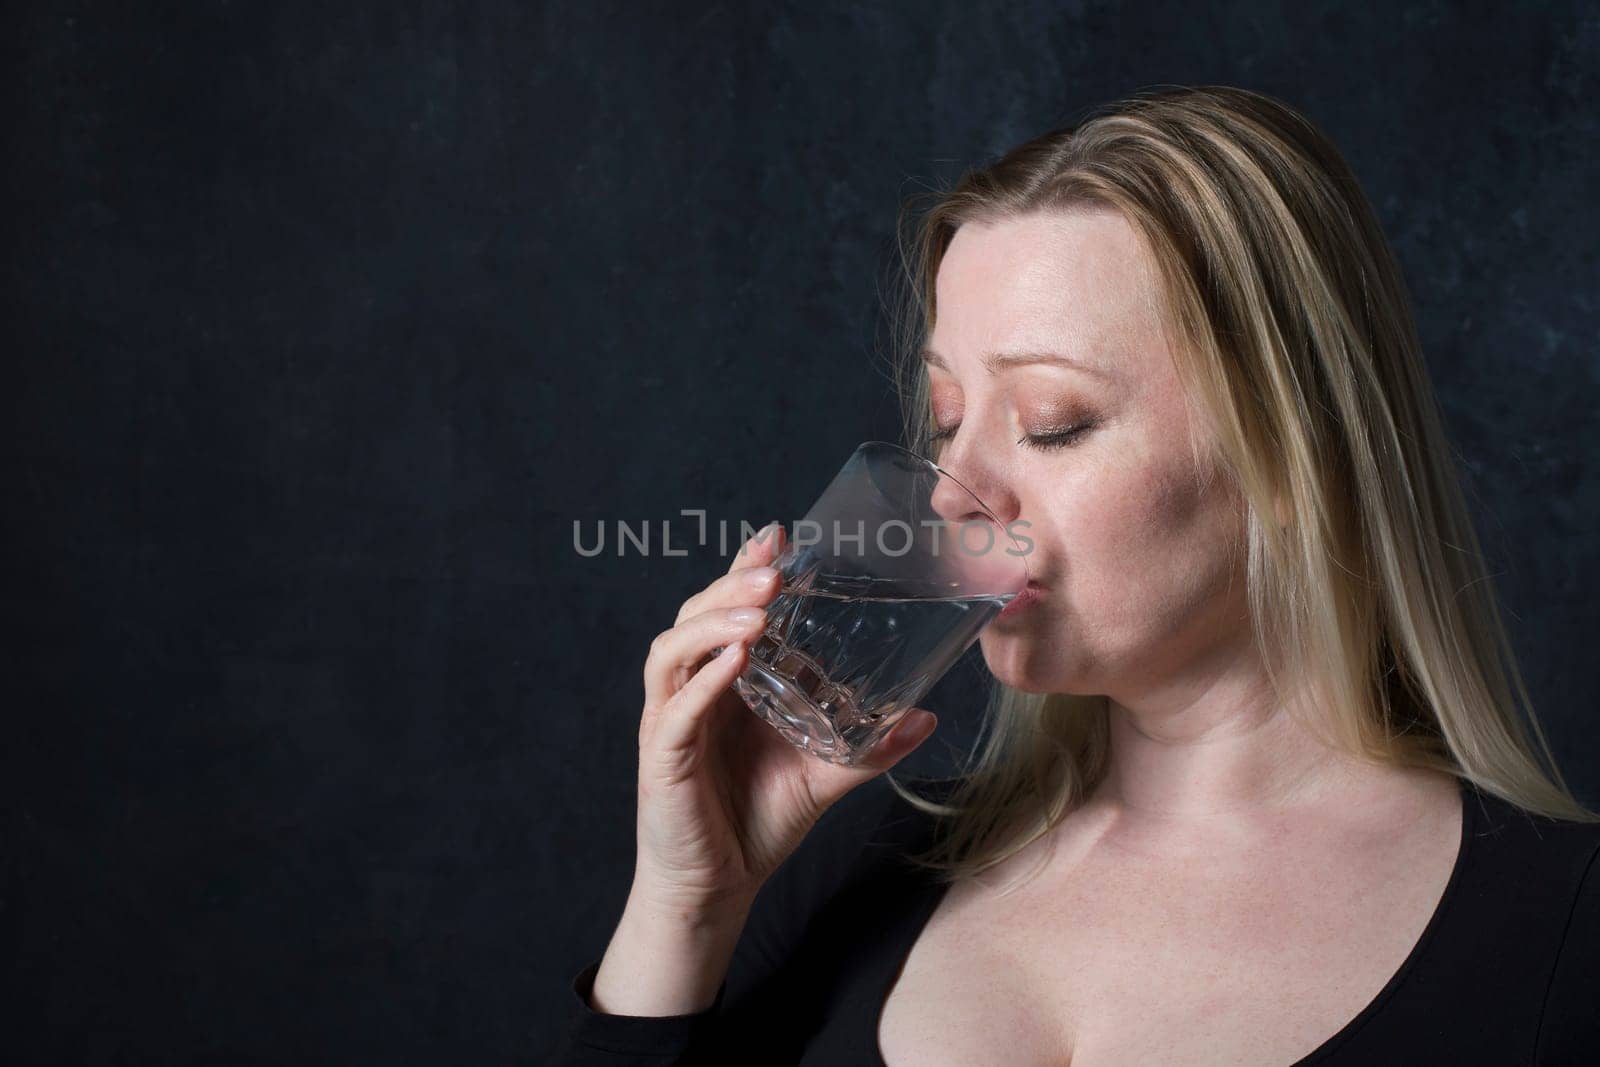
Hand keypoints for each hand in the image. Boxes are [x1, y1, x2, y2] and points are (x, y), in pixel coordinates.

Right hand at [631, 522, 938, 916]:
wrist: (720, 888)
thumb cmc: (759, 822)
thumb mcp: (824, 776)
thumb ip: (869, 748)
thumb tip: (926, 717)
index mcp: (724, 682)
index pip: (726, 609)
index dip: (744, 568)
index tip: (778, 534)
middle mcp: (691, 690)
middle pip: (696, 615)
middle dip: (731, 585)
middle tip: (775, 571)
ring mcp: (671, 720)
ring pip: (674, 649)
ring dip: (714, 622)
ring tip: (760, 612)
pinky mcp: (662, 757)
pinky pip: (677, 708)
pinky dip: (704, 680)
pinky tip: (735, 661)